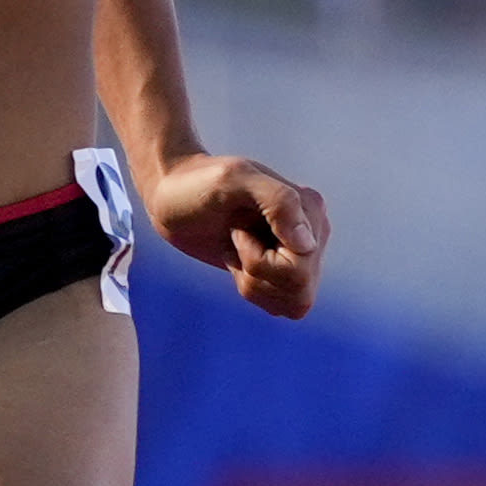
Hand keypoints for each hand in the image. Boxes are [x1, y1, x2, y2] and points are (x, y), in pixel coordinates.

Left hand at [145, 149, 326, 320]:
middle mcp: (313, 234)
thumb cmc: (198, 183)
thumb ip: (278, 202)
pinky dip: (255, 292)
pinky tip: (238, 263)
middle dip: (257, 273)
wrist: (172, 196)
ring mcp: (300, 256)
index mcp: (310, 209)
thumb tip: (307, 247)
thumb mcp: (234, 180)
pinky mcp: (282, 273)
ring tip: (236, 251)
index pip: (303, 264)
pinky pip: (284, 306)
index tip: (236, 230)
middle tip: (234, 242)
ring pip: (294, 302)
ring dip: (255, 284)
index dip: (261, 260)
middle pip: (300, 287)